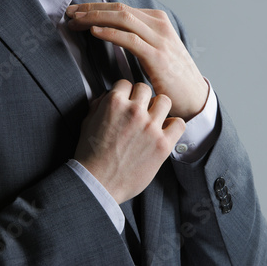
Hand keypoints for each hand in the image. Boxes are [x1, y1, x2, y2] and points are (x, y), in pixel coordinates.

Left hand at [66, 2, 208, 120]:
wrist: (194, 98)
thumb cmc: (172, 78)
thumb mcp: (155, 52)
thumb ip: (138, 40)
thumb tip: (112, 34)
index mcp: (157, 21)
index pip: (121, 8)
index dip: (96, 8)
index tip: (76, 13)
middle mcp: (159, 25)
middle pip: (119, 9)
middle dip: (91, 9)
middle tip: (69, 14)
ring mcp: (160, 39)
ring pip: (122, 19)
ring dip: (95, 18)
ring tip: (75, 21)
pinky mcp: (157, 56)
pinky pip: (129, 39)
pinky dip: (110, 33)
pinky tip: (94, 32)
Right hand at [74, 80, 185, 203]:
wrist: (97, 183)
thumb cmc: (90, 155)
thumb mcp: (87, 123)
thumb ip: (99, 105)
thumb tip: (108, 96)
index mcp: (114, 103)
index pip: (126, 83)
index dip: (125, 93)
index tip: (126, 102)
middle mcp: (134, 111)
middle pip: (146, 89)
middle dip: (141, 99)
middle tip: (139, 112)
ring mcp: (150, 127)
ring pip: (164, 101)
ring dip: (159, 109)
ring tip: (153, 120)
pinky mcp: (162, 144)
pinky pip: (179, 124)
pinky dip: (173, 126)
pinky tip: (165, 132)